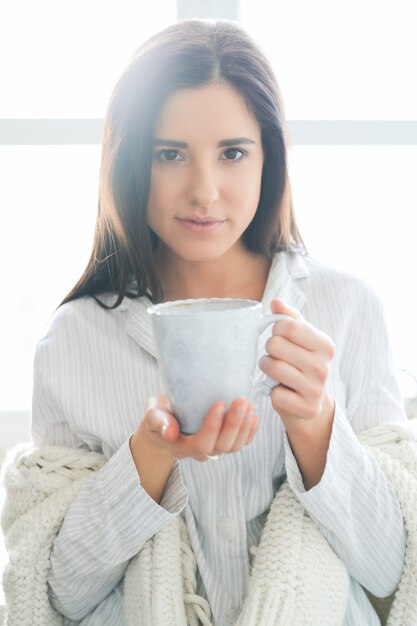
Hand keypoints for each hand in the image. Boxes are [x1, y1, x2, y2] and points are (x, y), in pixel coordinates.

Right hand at [139, 394, 258, 461]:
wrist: (165, 420)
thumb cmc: (159, 414)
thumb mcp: (153, 413)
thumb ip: (158, 421)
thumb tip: (170, 432)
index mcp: (182, 446)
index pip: (201, 443)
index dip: (212, 426)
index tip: (219, 403)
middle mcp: (200, 451)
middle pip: (222, 446)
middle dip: (234, 424)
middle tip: (241, 401)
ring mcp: (214, 448)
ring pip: (234, 446)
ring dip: (245, 427)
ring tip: (249, 405)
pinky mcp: (224, 442)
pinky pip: (240, 443)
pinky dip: (250, 432)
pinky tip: (254, 416)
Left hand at [259, 299, 334, 429]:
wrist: (309, 403)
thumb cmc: (301, 363)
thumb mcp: (299, 339)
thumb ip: (288, 318)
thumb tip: (276, 302)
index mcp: (325, 345)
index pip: (287, 326)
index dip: (276, 330)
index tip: (280, 338)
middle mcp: (323, 366)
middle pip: (275, 345)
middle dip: (269, 350)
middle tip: (277, 357)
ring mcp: (316, 389)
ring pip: (273, 368)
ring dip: (266, 368)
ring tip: (274, 371)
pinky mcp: (306, 408)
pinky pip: (275, 394)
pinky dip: (272, 392)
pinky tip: (281, 391)